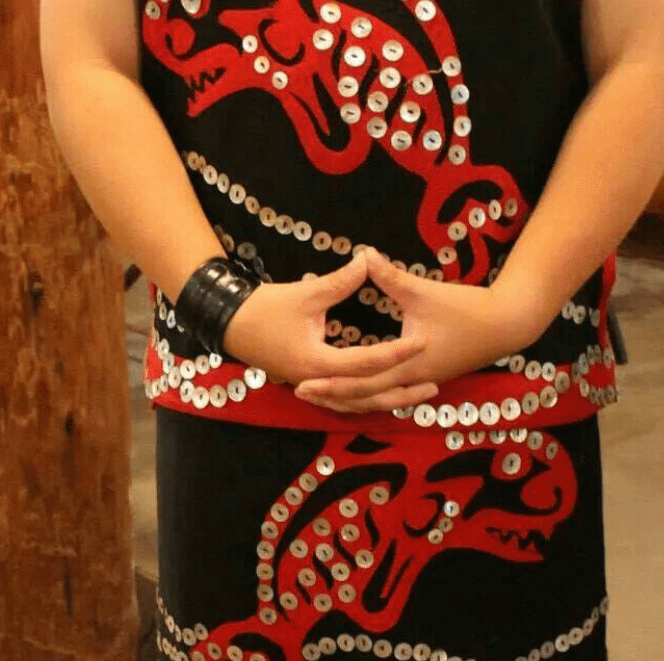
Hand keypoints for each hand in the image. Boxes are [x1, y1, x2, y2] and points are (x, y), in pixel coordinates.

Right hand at [221, 251, 432, 399]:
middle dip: (401, 391)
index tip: (423, 340)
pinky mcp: (310, 383)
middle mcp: (318, 382)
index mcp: (318, 362)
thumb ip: (340, 282)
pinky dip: (367, 397)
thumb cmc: (265, 308)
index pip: (367, 362)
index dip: (397, 352)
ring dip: (388, 399)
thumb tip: (368, 260)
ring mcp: (313, 387)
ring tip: (418, 395)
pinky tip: (385, 392)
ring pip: (357, 402)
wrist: (229, 323)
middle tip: (434, 384)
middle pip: (367, 395)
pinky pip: (345, 398)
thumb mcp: (306, 293)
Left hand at [293, 247, 538, 413]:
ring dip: (350, 397)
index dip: (331, 384)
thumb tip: (362, 255)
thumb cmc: (465, 308)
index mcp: (406, 364)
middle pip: (364, 397)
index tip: (303, 383)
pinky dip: (371, 392)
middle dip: (332, 395)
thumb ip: (389, 276)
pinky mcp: (427, 376)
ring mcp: (420, 381)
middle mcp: (410, 380)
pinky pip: (392, 391)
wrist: (505, 325)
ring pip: (378, 398)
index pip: (360, 382)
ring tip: (322, 392)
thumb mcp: (422, 291)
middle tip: (300, 391)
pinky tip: (358, 385)